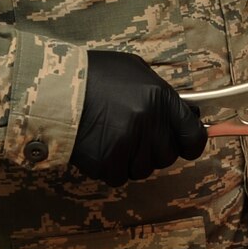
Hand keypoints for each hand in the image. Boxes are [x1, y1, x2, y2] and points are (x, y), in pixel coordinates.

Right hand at [72, 50, 207, 182]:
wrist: (54, 87)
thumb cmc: (95, 75)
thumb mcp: (135, 71)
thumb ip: (164, 95)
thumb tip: (190, 115)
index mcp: (159, 98)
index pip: (193, 135)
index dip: (191, 143)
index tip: (185, 145)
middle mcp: (148, 122)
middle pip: (168, 156)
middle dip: (154, 150)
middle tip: (134, 135)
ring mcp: (128, 143)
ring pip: (144, 170)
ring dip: (132, 160)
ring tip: (113, 138)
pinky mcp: (107, 161)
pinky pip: (120, 177)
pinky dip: (111, 168)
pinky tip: (100, 147)